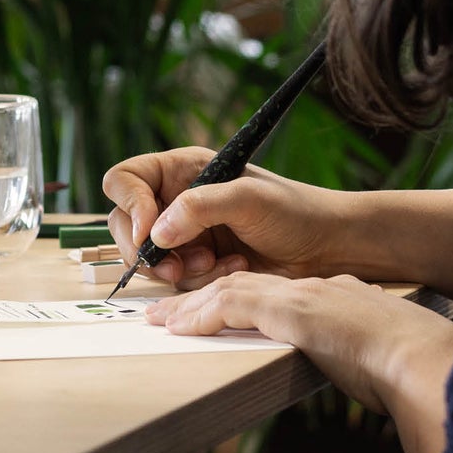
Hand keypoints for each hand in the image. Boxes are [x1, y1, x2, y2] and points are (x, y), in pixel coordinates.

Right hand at [102, 147, 347, 289]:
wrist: (326, 249)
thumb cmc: (295, 211)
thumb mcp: (248, 198)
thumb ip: (200, 206)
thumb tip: (156, 232)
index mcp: (182, 170)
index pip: (125, 180)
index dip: (129, 205)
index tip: (149, 232)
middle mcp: (176, 200)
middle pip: (125, 224)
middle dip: (146, 250)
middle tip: (175, 268)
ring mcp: (184, 235)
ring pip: (149, 258)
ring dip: (178, 269)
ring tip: (215, 264)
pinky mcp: (197, 265)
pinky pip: (176, 281)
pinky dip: (199, 281)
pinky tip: (231, 270)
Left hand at [144, 271, 452, 415]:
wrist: (420, 357)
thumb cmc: (407, 365)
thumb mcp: (373, 353)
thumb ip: (353, 351)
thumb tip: (353, 367)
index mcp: (332, 296)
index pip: (270, 292)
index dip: (234, 300)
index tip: (210, 312)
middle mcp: (311, 289)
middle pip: (242, 285)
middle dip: (200, 299)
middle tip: (167, 314)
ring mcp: (300, 296)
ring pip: (229, 291)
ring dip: (191, 308)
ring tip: (162, 321)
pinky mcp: (291, 310)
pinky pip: (232, 306)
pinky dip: (202, 315)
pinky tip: (180, 327)